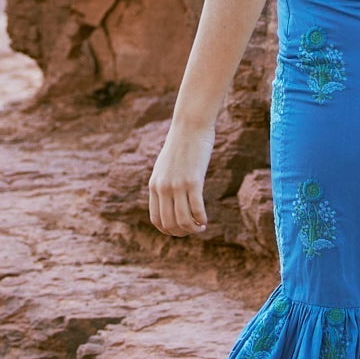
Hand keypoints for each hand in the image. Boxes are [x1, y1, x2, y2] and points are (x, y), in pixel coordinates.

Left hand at [148, 119, 215, 235]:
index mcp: (154, 186)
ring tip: (201, 227)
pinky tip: (206, 220)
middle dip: (182, 233)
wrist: (190, 126)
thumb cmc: (181, 146)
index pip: (156, 219)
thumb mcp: (166, 167)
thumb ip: (165, 183)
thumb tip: (171, 202)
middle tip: (194, 230)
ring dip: (193, 229)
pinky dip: (202, 220)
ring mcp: (177, 185)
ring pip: (183, 220)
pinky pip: (196, 209)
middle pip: (169, 223)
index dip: (169, 230)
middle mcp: (163, 188)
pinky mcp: (193, 181)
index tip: (181, 230)